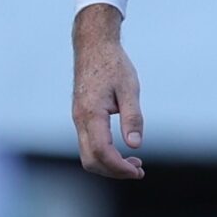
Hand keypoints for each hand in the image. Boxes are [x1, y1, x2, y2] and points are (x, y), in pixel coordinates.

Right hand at [71, 4, 144, 179]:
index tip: (139, 170)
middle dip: (114, 171)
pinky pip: (88, 145)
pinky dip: (104, 155)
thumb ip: (132, 117)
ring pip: (88, 155)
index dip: (120, 167)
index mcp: (91, 114)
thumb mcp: (130, 88)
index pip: (102, 152)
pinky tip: (122, 150)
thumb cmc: (113, 64)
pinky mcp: (80, 117)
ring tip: (134, 162)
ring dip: (109, 165)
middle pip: (91, 161)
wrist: (93, 45)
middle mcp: (80, 119)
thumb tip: (135, 145)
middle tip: (139, 170)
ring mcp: (77, 119)